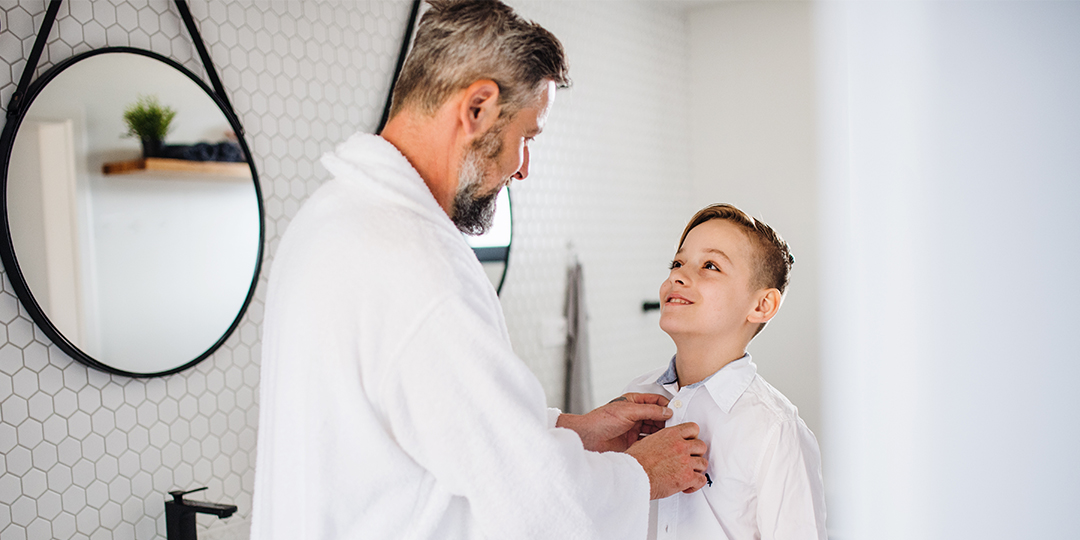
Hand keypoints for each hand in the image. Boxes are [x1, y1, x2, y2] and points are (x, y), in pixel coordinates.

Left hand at [556, 393, 672, 452]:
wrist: (588, 439)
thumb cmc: (601, 421)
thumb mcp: (628, 411)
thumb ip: (649, 410)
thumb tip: (667, 411)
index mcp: (634, 403)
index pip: (656, 401)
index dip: (667, 405)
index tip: (677, 411)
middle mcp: (635, 415)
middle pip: (657, 416)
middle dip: (667, 421)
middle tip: (677, 426)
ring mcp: (634, 430)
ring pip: (654, 430)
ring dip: (663, 432)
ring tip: (672, 436)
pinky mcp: (633, 443)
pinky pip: (649, 442)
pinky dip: (656, 443)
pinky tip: (662, 445)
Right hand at [626, 422, 708, 498]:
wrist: (634, 476)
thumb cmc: (636, 463)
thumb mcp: (645, 443)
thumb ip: (658, 441)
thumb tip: (658, 444)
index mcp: (670, 435)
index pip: (693, 428)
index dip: (693, 436)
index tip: (691, 441)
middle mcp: (680, 446)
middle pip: (701, 446)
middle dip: (697, 454)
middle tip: (690, 459)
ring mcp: (685, 462)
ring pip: (703, 463)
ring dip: (696, 469)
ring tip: (688, 473)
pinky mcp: (687, 477)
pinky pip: (701, 480)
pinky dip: (696, 484)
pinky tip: (688, 486)